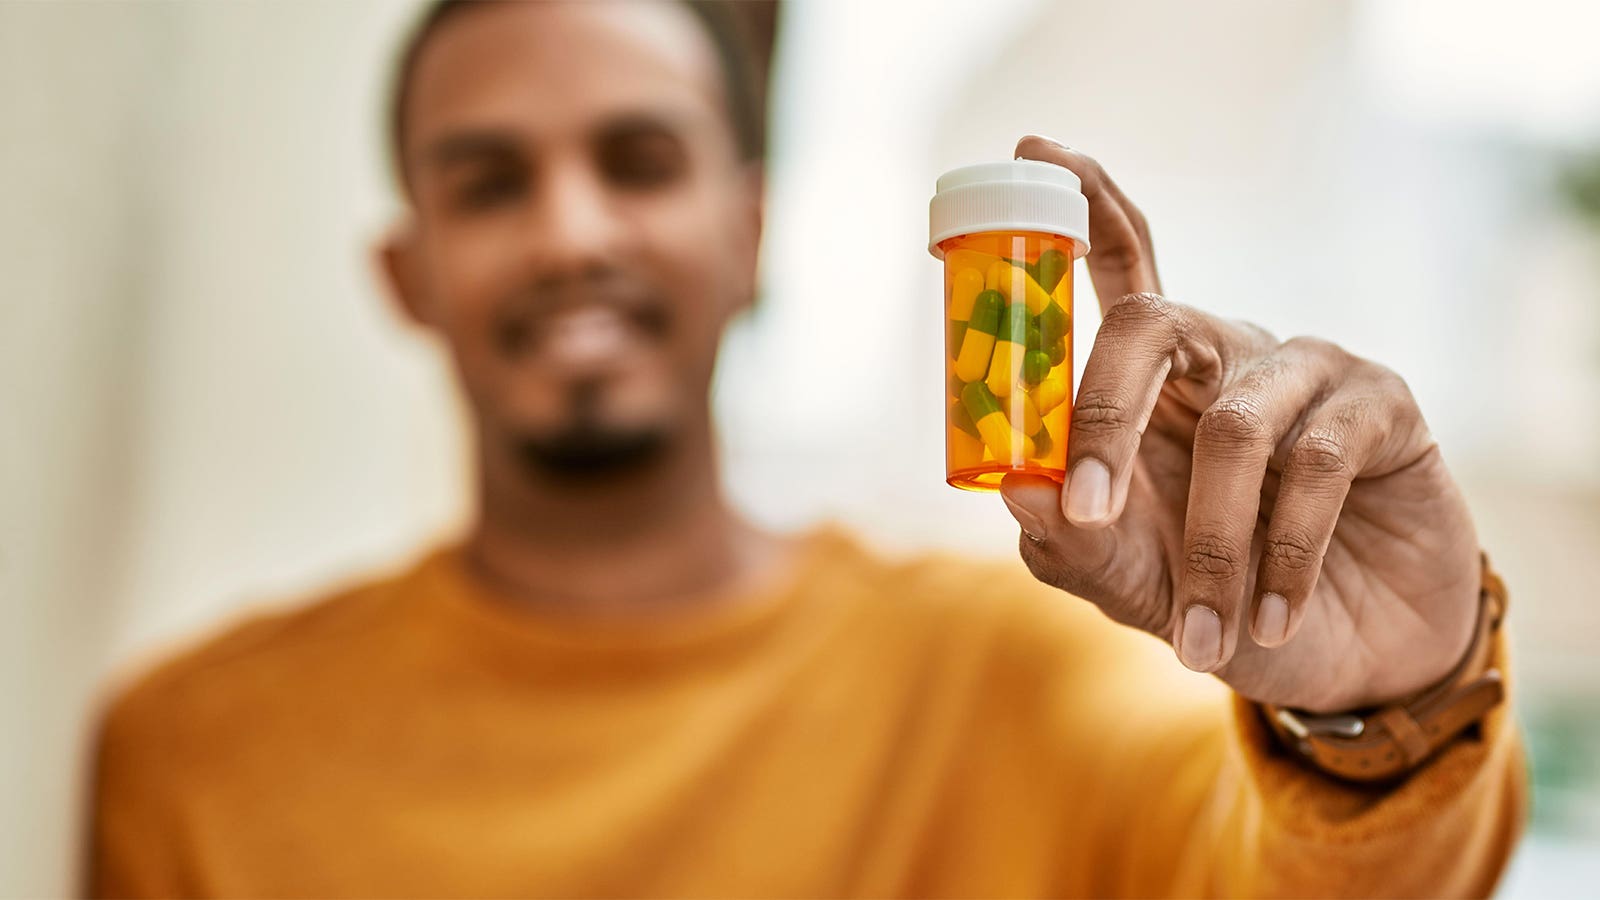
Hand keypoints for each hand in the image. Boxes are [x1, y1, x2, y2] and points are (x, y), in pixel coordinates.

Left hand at [1000, 136, 1480, 712]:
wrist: (1352, 662)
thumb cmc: (1224, 606)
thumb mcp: (1135, 587)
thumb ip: (1073, 542)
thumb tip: (1011, 484)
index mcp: (1158, 382)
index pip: (1119, 270)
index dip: (1085, 205)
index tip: (1036, 148)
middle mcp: (1226, 356)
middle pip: (1153, 323)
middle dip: (1105, 416)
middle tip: (1085, 508)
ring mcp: (1306, 371)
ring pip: (1234, 430)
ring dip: (1212, 548)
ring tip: (1202, 640)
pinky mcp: (1383, 405)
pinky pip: (1316, 465)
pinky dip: (1283, 555)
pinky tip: (1272, 617)